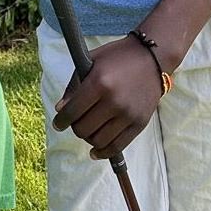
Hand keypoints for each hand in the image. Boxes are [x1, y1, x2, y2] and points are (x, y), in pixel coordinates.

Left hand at [54, 37, 163, 157]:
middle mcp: (114, 101)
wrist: (152, 57)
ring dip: (88, 138)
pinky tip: (95, 150)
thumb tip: (60, 109)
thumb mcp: (90, 63)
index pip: (72, 112)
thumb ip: (73, 86)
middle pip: (83, 129)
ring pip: (98, 141)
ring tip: (88, 130)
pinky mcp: (139, 123)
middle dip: (75, 127)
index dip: (60, 121)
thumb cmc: (117, 58)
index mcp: (99, 83)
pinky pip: (117, 146)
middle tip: (76, 122)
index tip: (58, 124)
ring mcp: (128, 114)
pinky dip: (103, 152)